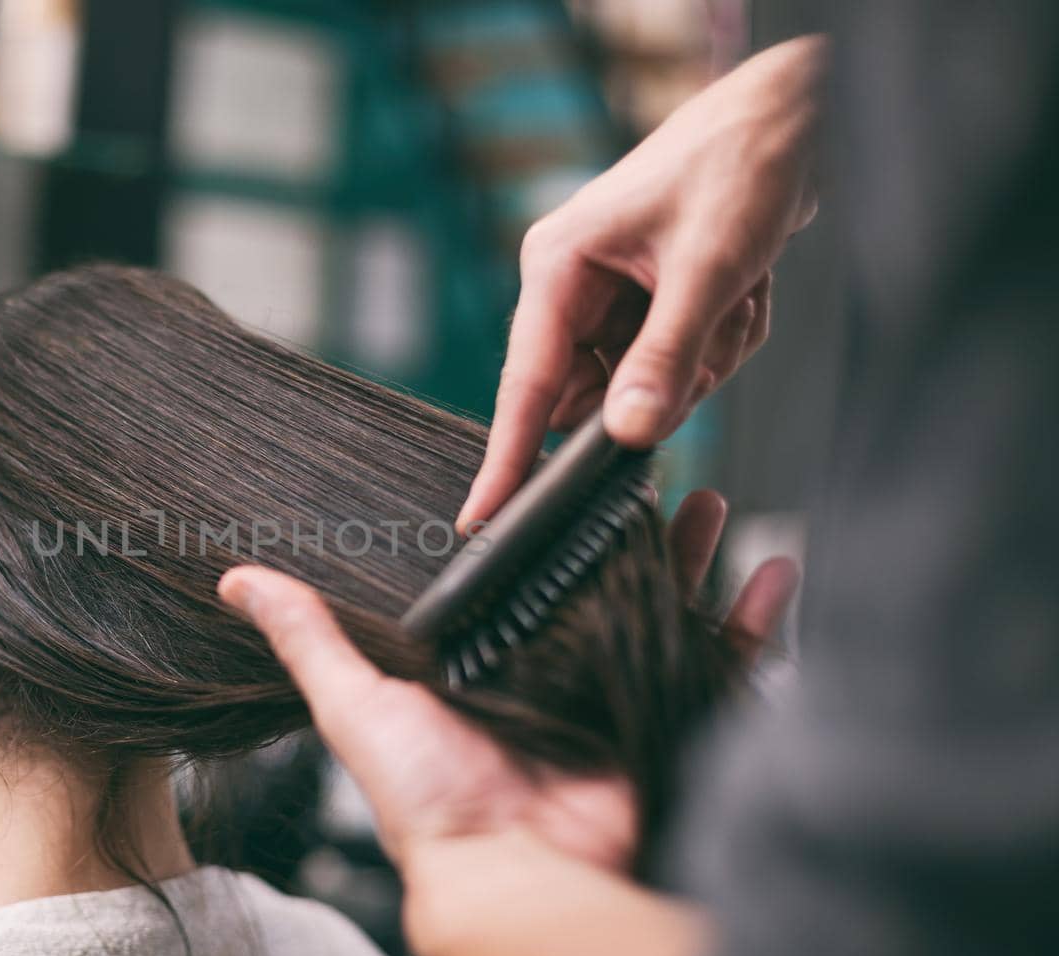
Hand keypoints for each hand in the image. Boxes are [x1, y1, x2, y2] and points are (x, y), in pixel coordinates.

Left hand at [219, 490, 798, 873]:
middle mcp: (559, 676)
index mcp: (493, 663)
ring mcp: (618, 699)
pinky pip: (721, 663)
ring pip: (668, 610)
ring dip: (694, 556)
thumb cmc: (429, 798)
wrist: (512, 875)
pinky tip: (774, 569)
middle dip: (633, 529)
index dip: (549, 529)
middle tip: (651, 470)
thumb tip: (235, 581)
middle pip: (607, 584)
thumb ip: (310, 640)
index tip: (566, 473)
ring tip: (711, 499)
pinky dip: (752, 618)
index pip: (528, 579)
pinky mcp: (669, 723)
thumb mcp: (356, 703)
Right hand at [458, 36, 826, 530]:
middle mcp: (571, 287)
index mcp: (557, 266)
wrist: (792, 118)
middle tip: (713, 335)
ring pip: (643, 387)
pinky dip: (721, 342)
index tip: (485, 517)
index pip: (525, 383)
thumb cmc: (739, 162)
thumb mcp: (709, 265)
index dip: (508, 457)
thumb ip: (667, 357)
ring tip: (737, 295)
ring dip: (705, 358)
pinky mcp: (645, 306)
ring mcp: (608, 299)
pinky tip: (742, 292)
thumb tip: (630, 435)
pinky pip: (677, 366)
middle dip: (667, 382)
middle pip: (595, 395)